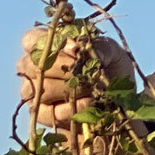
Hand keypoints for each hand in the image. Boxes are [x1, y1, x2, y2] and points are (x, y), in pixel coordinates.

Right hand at [16, 26, 131, 135]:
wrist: (123, 101)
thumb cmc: (112, 70)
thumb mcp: (113, 53)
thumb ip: (100, 46)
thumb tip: (79, 49)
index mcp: (45, 47)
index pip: (31, 40)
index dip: (51, 45)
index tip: (76, 50)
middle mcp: (33, 68)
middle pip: (34, 65)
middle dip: (64, 69)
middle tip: (89, 74)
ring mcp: (34, 92)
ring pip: (40, 89)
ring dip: (69, 89)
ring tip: (92, 89)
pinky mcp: (42, 114)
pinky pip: (49, 112)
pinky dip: (72, 108)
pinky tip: (89, 103)